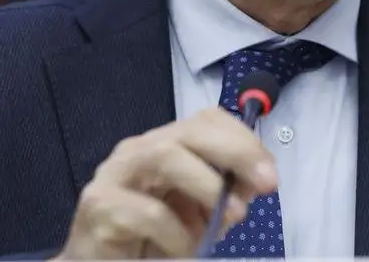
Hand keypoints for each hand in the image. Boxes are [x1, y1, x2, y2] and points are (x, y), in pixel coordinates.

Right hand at [52, 107, 277, 259]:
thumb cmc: (150, 241)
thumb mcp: (198, 214)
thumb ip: (224, 192)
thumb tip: (256, 179)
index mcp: (162, 146)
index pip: (206, 121)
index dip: (242, 140)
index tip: (269, 173)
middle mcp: (136, 152)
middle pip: (187, 132)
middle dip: (234, 152)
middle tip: (265, 183)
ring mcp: (114, 176)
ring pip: (163, 156)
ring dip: (207, 185)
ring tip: (231, 216)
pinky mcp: (99, 207)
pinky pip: (146, 213)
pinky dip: (176, 234)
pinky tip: (182, 251)